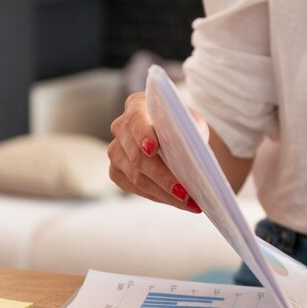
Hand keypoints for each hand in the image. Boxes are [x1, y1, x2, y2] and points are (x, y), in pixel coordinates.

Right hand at [107, 91, 204, 212]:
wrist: (174, 136)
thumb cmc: (182, 125)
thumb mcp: (191, 121)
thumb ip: (190, 130)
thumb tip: (192, 152)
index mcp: (137, 105)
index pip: (136, 119)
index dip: (143, 134)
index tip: (153, 148)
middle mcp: (120, 127)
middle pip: (136, 155)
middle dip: (162, 176)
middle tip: (185, 192)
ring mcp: (115, 150)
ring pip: (135, 176)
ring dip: (163, 192)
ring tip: (189, 202)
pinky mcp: (116, 171)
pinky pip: (133, 187)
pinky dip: (156, 196)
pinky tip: (175, 201)